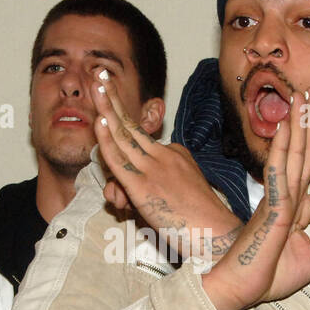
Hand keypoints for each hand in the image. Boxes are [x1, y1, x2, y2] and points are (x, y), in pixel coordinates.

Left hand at [91, 70, 241, 259]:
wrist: (214, 234)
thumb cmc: (196, 223)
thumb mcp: (172, 198)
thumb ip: (140, 191)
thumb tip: (116, 192)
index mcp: (174, 155)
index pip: (139, 142)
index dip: (120, 128)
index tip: (111, 104)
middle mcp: (164, 155)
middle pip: (132, 124)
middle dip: (114, 98)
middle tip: (101, 76)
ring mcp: (153, 168)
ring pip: (124, 135)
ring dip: (107, 107)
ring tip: (96, 85)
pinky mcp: (143, 185)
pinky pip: (119, 158)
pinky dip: (107, 138)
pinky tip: (99, 120)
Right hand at [202, 88, 309, 309]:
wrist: (239, 288)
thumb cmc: (267, 276)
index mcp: (298, 212)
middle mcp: (289, 200)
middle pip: (305, 155)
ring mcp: (278, 199)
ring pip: (293, 154)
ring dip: (300, 123)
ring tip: (303, 97)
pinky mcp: (271, 205)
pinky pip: (279, 171)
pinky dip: (284, 147)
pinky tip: (288, 125)